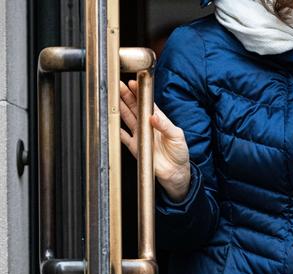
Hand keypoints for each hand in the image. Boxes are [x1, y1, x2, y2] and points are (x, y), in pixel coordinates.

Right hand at [120, 80, 190, 201]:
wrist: (176, 172)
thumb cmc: (180, 152)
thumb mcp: (177, 136)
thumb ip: (165, 126)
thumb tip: (154, 117)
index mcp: (159, 119)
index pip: (147, 102)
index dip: (139, 92)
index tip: (133, 83)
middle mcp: (147, 125)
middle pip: (134, 107)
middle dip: (126, 95)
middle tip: (118, 85)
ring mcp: (140, 135)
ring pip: (128, 118)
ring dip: (121, 108)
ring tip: (114, 98)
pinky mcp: (136, 147)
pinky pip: (124, 138)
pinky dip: (118, 131)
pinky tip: (113, 123)